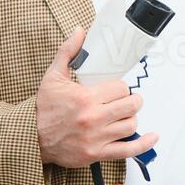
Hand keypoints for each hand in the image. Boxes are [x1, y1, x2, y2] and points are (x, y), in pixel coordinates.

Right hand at [36, 27, 159, 167]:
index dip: (122, 88)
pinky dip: (143, 144)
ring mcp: (96, 138)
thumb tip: (79, 31)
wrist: (31, 137)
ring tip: (124, 115)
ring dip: (131, 118)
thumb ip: (67, 52)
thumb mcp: (52, 76)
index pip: (121, 88)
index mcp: (85, 98)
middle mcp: (93, 118)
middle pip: (131, 106)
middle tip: (127, 100)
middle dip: (133, 101)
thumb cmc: (43, 109)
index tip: (118, 90)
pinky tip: (152, 137)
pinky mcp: (96, 153)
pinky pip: (127, 150)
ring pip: (131, 125)